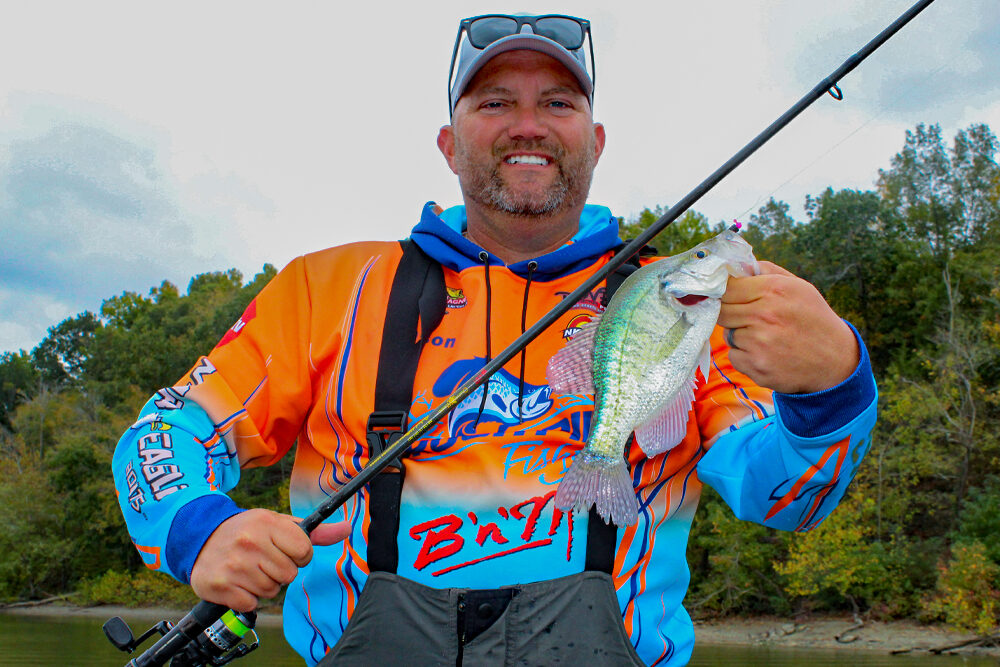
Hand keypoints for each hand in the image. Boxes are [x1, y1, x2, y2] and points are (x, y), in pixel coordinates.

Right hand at [190, 509, 350, 610]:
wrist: (201, 537)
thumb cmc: (248, 531)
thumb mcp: (279, 524)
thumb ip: (314, 532)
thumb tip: (346, 529)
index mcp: (267, 523)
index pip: (304, 550)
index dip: (300, 554)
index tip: (286, 551)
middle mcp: (250, 543)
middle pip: (289, 574)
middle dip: (281, 571)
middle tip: (264, 560)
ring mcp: (234, 565)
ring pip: (272, 591)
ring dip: (264, 585)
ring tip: (249, 569)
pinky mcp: (220, 586)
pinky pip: (252, 604)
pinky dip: (247, 598)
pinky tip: (238, 582)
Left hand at [717, 261, 858, 393]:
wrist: (835, 360)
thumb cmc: (813, 319)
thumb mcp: (798, 286)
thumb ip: (765, 271)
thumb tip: (736, 266)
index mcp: (774, 290)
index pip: (727, 287)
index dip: (724, 291)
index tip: (727, 295)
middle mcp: (764, 315)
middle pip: (722, 310)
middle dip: (730, 312)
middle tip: (747, 316)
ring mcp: (759, 343)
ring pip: (728, 334)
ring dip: (740, 334)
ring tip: (767, 336)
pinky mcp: (756, 366)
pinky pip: (734, 355)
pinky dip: (745, 355)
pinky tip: (767, 352)